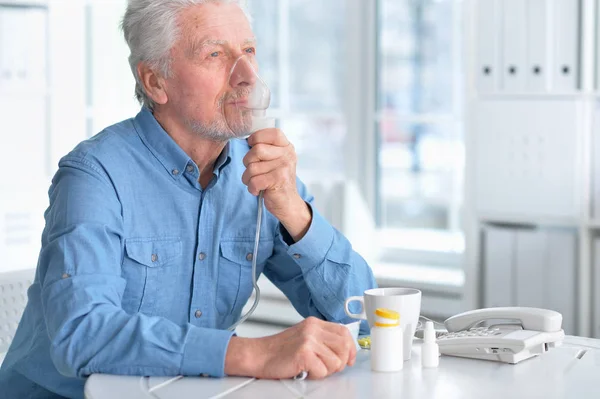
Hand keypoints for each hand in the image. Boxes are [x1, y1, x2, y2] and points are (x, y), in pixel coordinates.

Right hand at [225, 317, 356, 379]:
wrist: (258, 355)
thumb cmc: (279, 350)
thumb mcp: (303, 337)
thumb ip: (322, 339)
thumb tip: (344, 351)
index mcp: (314, 323)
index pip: (344, 332)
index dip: (350, 348)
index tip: (349, 358)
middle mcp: (313, 328)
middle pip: (344, 346)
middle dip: (341, 361)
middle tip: (328, 367)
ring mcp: (309, 339)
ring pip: (336, 361)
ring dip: (327, 370)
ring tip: (312, 367)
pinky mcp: (304, 353)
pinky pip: (323, 370)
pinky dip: (316, 375)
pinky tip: (305, 370)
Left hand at [242, 128, 310, 239]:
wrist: (288, 203)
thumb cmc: (277, 181)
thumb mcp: (276, 160)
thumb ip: (266, 149)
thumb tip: (248, 140)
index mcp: (287, 147)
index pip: (272, 133)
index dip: (257, 137)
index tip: (252, 145)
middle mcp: (287, 155)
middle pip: (257, 150)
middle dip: (248, 162)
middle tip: (253, 171)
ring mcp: (284, 167)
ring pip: (252, 167)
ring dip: (248, 178)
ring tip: (256, 183)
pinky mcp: (278, 180)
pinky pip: (254, 180)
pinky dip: (251, 188)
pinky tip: (258, 190)